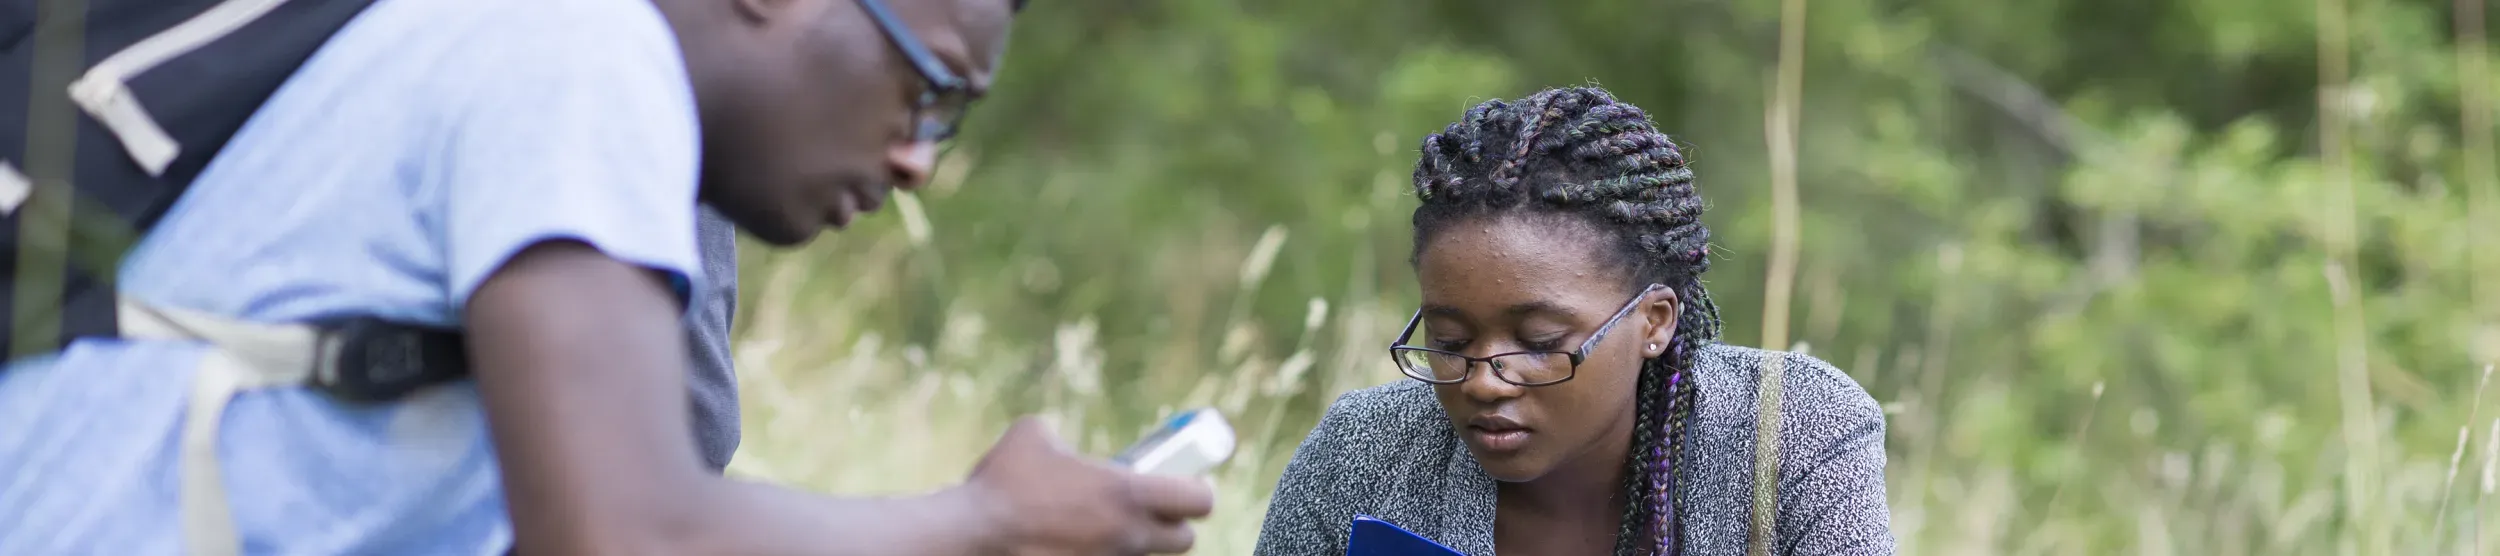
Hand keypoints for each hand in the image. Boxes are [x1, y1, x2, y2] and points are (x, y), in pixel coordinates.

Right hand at [962, 417, 1215, 554]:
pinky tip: (1071, 544)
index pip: (1200, 501)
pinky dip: (1100, 554)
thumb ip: (1062, 438)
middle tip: (1147, 510)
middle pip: (1183, 541)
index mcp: (1128, 494)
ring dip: (1131, 541)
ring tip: (1096, 527)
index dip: (1196, 491)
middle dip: (1171, 525)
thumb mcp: (1033, 434)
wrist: (971, 536)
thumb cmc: (1002, 483)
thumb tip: (1060, 444)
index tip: (1182, 485)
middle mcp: (1129, 536)